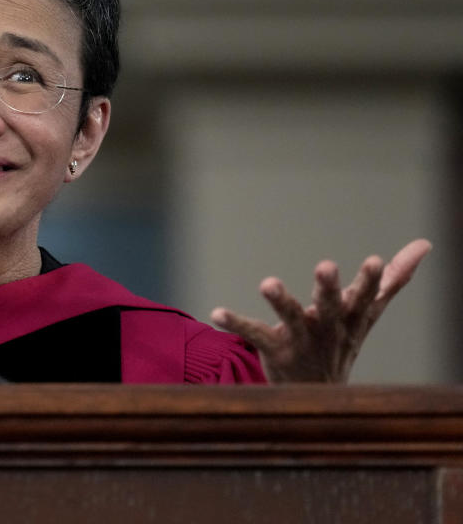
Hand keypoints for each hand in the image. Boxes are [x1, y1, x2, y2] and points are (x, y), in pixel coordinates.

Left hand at [210, 239, 431, 382]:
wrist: (318, 395)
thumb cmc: (341, 341)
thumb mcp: (367, 312)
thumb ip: (393, 280)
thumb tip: (425, 245)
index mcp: (350, 316)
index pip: (365, 297)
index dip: (371, 281)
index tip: (375, 260)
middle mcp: (327, 328)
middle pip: (330, 307)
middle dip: (329, 288)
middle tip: (325, 266)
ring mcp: (301, 341)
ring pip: (291, 320)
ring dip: (281, 301)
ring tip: (268, 282)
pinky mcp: (274, 350)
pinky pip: (254, 334)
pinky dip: (235, 322)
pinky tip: (216, 312)